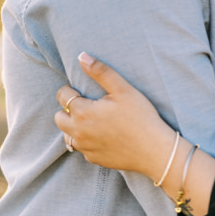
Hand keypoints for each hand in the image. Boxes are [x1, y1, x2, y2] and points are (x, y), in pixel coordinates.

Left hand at [54, 52, 169, 171]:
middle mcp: (78, 132)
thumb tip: (82, 56)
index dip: (71, 90)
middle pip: (59, 117)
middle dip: (67, 109)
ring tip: (91, 120)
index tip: (83, 91)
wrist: (155, 151)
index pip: (62, 95)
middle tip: (86, 105)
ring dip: (73, 126)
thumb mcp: (123, 90)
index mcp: (82, 112)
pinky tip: (101, 135)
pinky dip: (85, 141)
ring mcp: (85, 148)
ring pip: (66, 135)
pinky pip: (81, 148)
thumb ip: (100, 71)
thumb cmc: (141, 117)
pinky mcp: (93, 159)